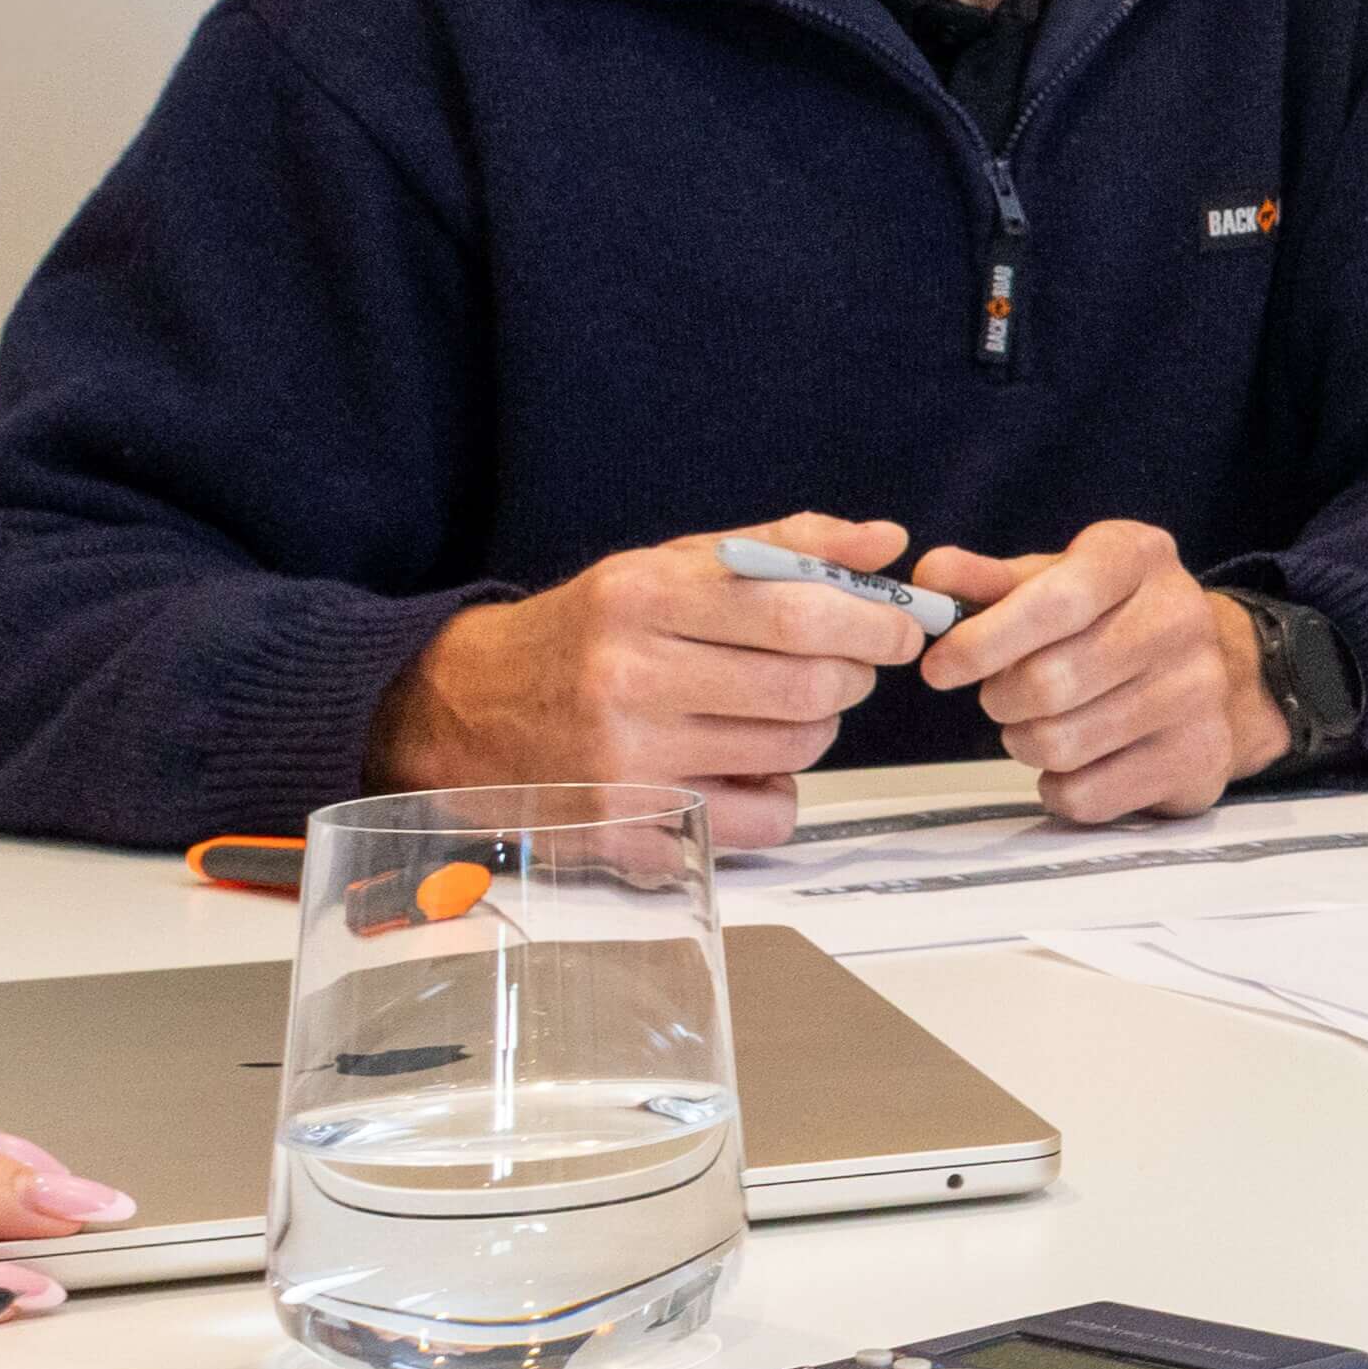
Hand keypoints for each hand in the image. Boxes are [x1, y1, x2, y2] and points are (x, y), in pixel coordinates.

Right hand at [370, 513, 932, 846]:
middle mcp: (629, 679)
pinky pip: (761, 820)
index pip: (797, 613)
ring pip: (793, 752)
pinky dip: (776, 795)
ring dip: (813, 730)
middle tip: (841, 668)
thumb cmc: (589, 631)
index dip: (873, 624)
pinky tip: (740, 767)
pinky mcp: (626, 827)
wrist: (465, 706)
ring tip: (774, 711)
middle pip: (807, 689)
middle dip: (851, 677)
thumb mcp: (668, 566)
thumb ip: (783, 547)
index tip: (902, 626)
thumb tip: (888, 541)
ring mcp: (625, 761)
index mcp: (643, 599)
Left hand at [911, 522, 1286, 824]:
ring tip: (1039, 725)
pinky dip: (1059, 788)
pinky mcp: (1199, 757)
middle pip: (1049, 683)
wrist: (1224, 670)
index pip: (1056, 603)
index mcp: (1139, 559)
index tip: (940, 667)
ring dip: (1025, 743)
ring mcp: (1198, 692)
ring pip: (1062, 744)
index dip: (985, 640)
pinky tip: (1076, 762)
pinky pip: (1088, 795)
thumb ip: (990, 582)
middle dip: (1000, 699)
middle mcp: (1181, 619)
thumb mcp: (1059, 582)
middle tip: (1001, 696)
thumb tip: (930, 576)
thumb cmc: (1116, 621)